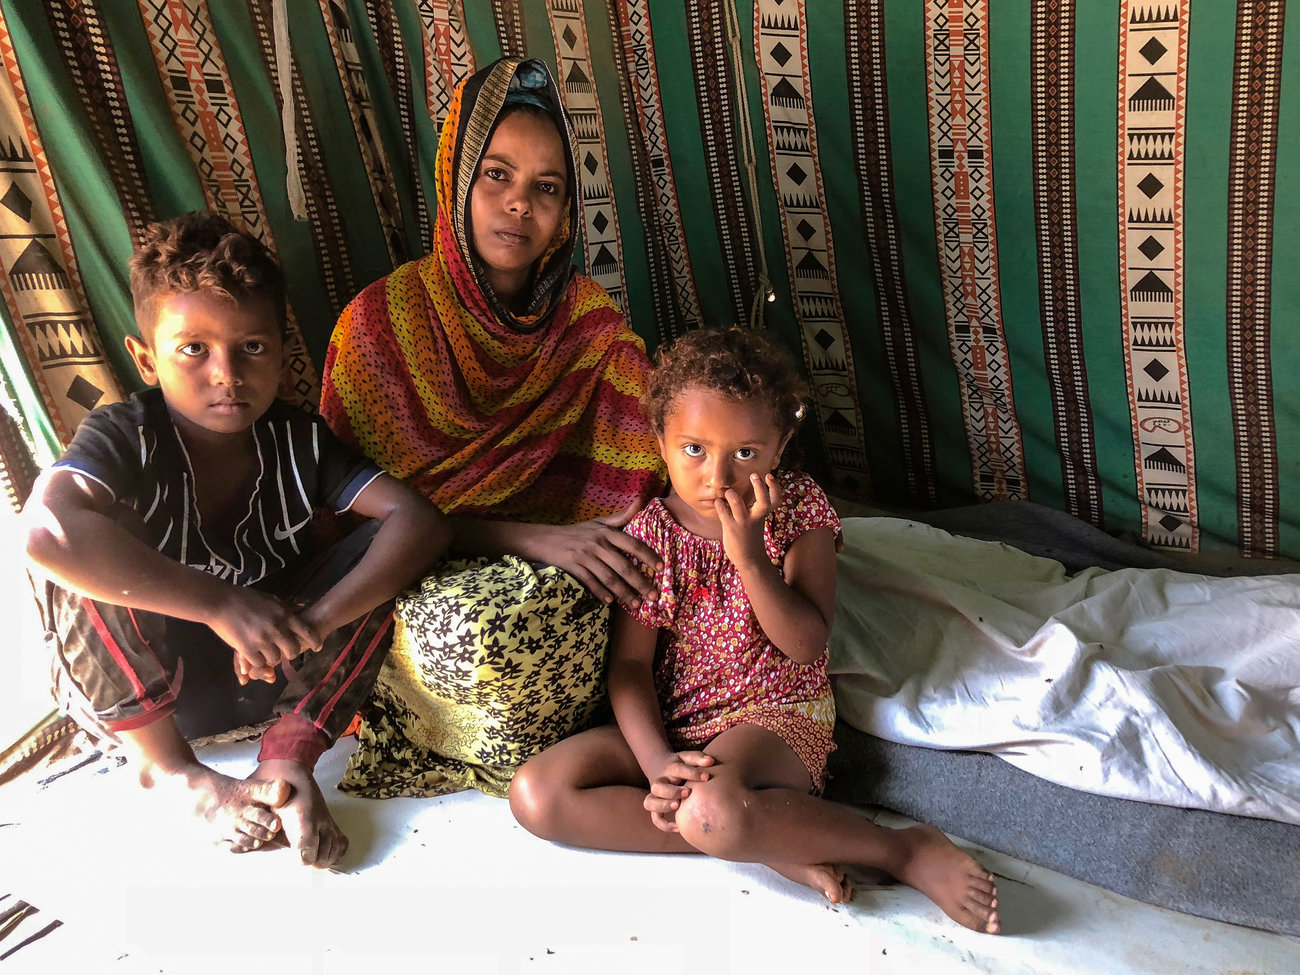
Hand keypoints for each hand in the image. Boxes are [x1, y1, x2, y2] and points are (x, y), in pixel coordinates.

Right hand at [208, 589, 323, 684]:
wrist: (220, 601)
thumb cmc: (245, 598)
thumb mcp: (270, 599)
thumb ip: (286, 607)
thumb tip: (303, 608)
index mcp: (284, 615)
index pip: (307, 632)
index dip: (315, 641)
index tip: (318, 647)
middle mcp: (276, 629)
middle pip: (293, 650)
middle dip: (291, 653)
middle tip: (286, 652)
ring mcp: (262, 640)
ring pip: (276, 659)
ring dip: (272, 658)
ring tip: (266, 653)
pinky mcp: (247, 649)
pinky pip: (259, 663)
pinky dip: (258, 661)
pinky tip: (254, 656)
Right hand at [541, 501, 662, 606]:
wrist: (545, 539)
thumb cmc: (577, 532)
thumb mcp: (599, 522)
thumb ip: (621, 516)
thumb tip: (641, 501)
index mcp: (607, 532)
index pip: (633, 544)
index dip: (648, 556)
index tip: (661, 568)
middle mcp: (598, 543)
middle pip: (624, 566)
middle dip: (640, 582)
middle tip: (653, 596)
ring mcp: (585, 556)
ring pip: (609, 578)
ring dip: (624, 593)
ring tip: (635, 604)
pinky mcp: (574, 567)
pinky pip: (591, 583)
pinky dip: (601, 593)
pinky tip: (611, 602)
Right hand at [644, 750, 714, 831]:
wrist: (660, 766)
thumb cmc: (681, 765)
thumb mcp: (687, 758)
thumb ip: (698, 758)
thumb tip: (711, 761)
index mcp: (669, 768)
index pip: (678, 769)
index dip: (692, 773)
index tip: (706, 777)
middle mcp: (660, 782)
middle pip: (657, 787)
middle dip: (672, 791)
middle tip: (687, 793)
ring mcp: (656, 795)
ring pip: (650, 802)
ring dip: (663, 805)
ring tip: (677, 807)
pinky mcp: (656, 807)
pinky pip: (655, 818)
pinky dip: (664, 824)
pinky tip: (679, 827)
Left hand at [715, 473, 781, 568]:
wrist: (750, 560)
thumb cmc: (751, 536)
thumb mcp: (757, 521)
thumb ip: (753, 507)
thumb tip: (742, 489)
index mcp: (763, 514)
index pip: (775, 499)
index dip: (775, 487)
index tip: (769, 476)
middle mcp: (755, 517)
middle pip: (764, 501)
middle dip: (760, 487)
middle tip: (755, 475)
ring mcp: (743, 523)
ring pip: (737, 503)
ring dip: (730, 494)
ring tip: (728, 493)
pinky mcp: (730, 528)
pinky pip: (722, 511)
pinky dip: (719, 504)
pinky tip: (718, 503)